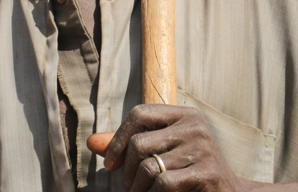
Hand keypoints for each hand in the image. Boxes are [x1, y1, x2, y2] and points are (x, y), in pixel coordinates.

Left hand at [97, 104, 244, 190]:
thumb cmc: (189, 172)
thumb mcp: (161, 153)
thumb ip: (128, 146)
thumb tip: (91, 142)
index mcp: (184, 114)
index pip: (139, 113)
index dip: (118, 138)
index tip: (111, 164)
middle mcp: (195, 126)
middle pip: (139, 142)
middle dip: (127, 170)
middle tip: (130, 186)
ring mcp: (202, 148)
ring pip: (148, 166)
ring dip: (138, 188)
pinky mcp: (205, 173)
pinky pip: (163, 183)